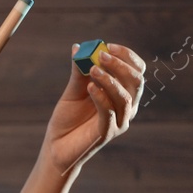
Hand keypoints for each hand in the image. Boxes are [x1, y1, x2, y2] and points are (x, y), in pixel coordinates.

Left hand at [43, 42, 145, 177]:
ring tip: (92, 70)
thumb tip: (79, 48)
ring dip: (110, 80)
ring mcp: (119, 122)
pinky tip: (90, 87)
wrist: (56, 146)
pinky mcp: (107, 134)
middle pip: (136, 81)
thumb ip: (79, 71)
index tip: (108, 46)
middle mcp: (126, 107)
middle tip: (101, 56)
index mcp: (123, 92)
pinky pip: (110, 113)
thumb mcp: (74, 90)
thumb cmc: (68, 118)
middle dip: (120, 65)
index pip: (136, 70)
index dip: (127, 56)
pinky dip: (101, 97)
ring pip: (125, 97)